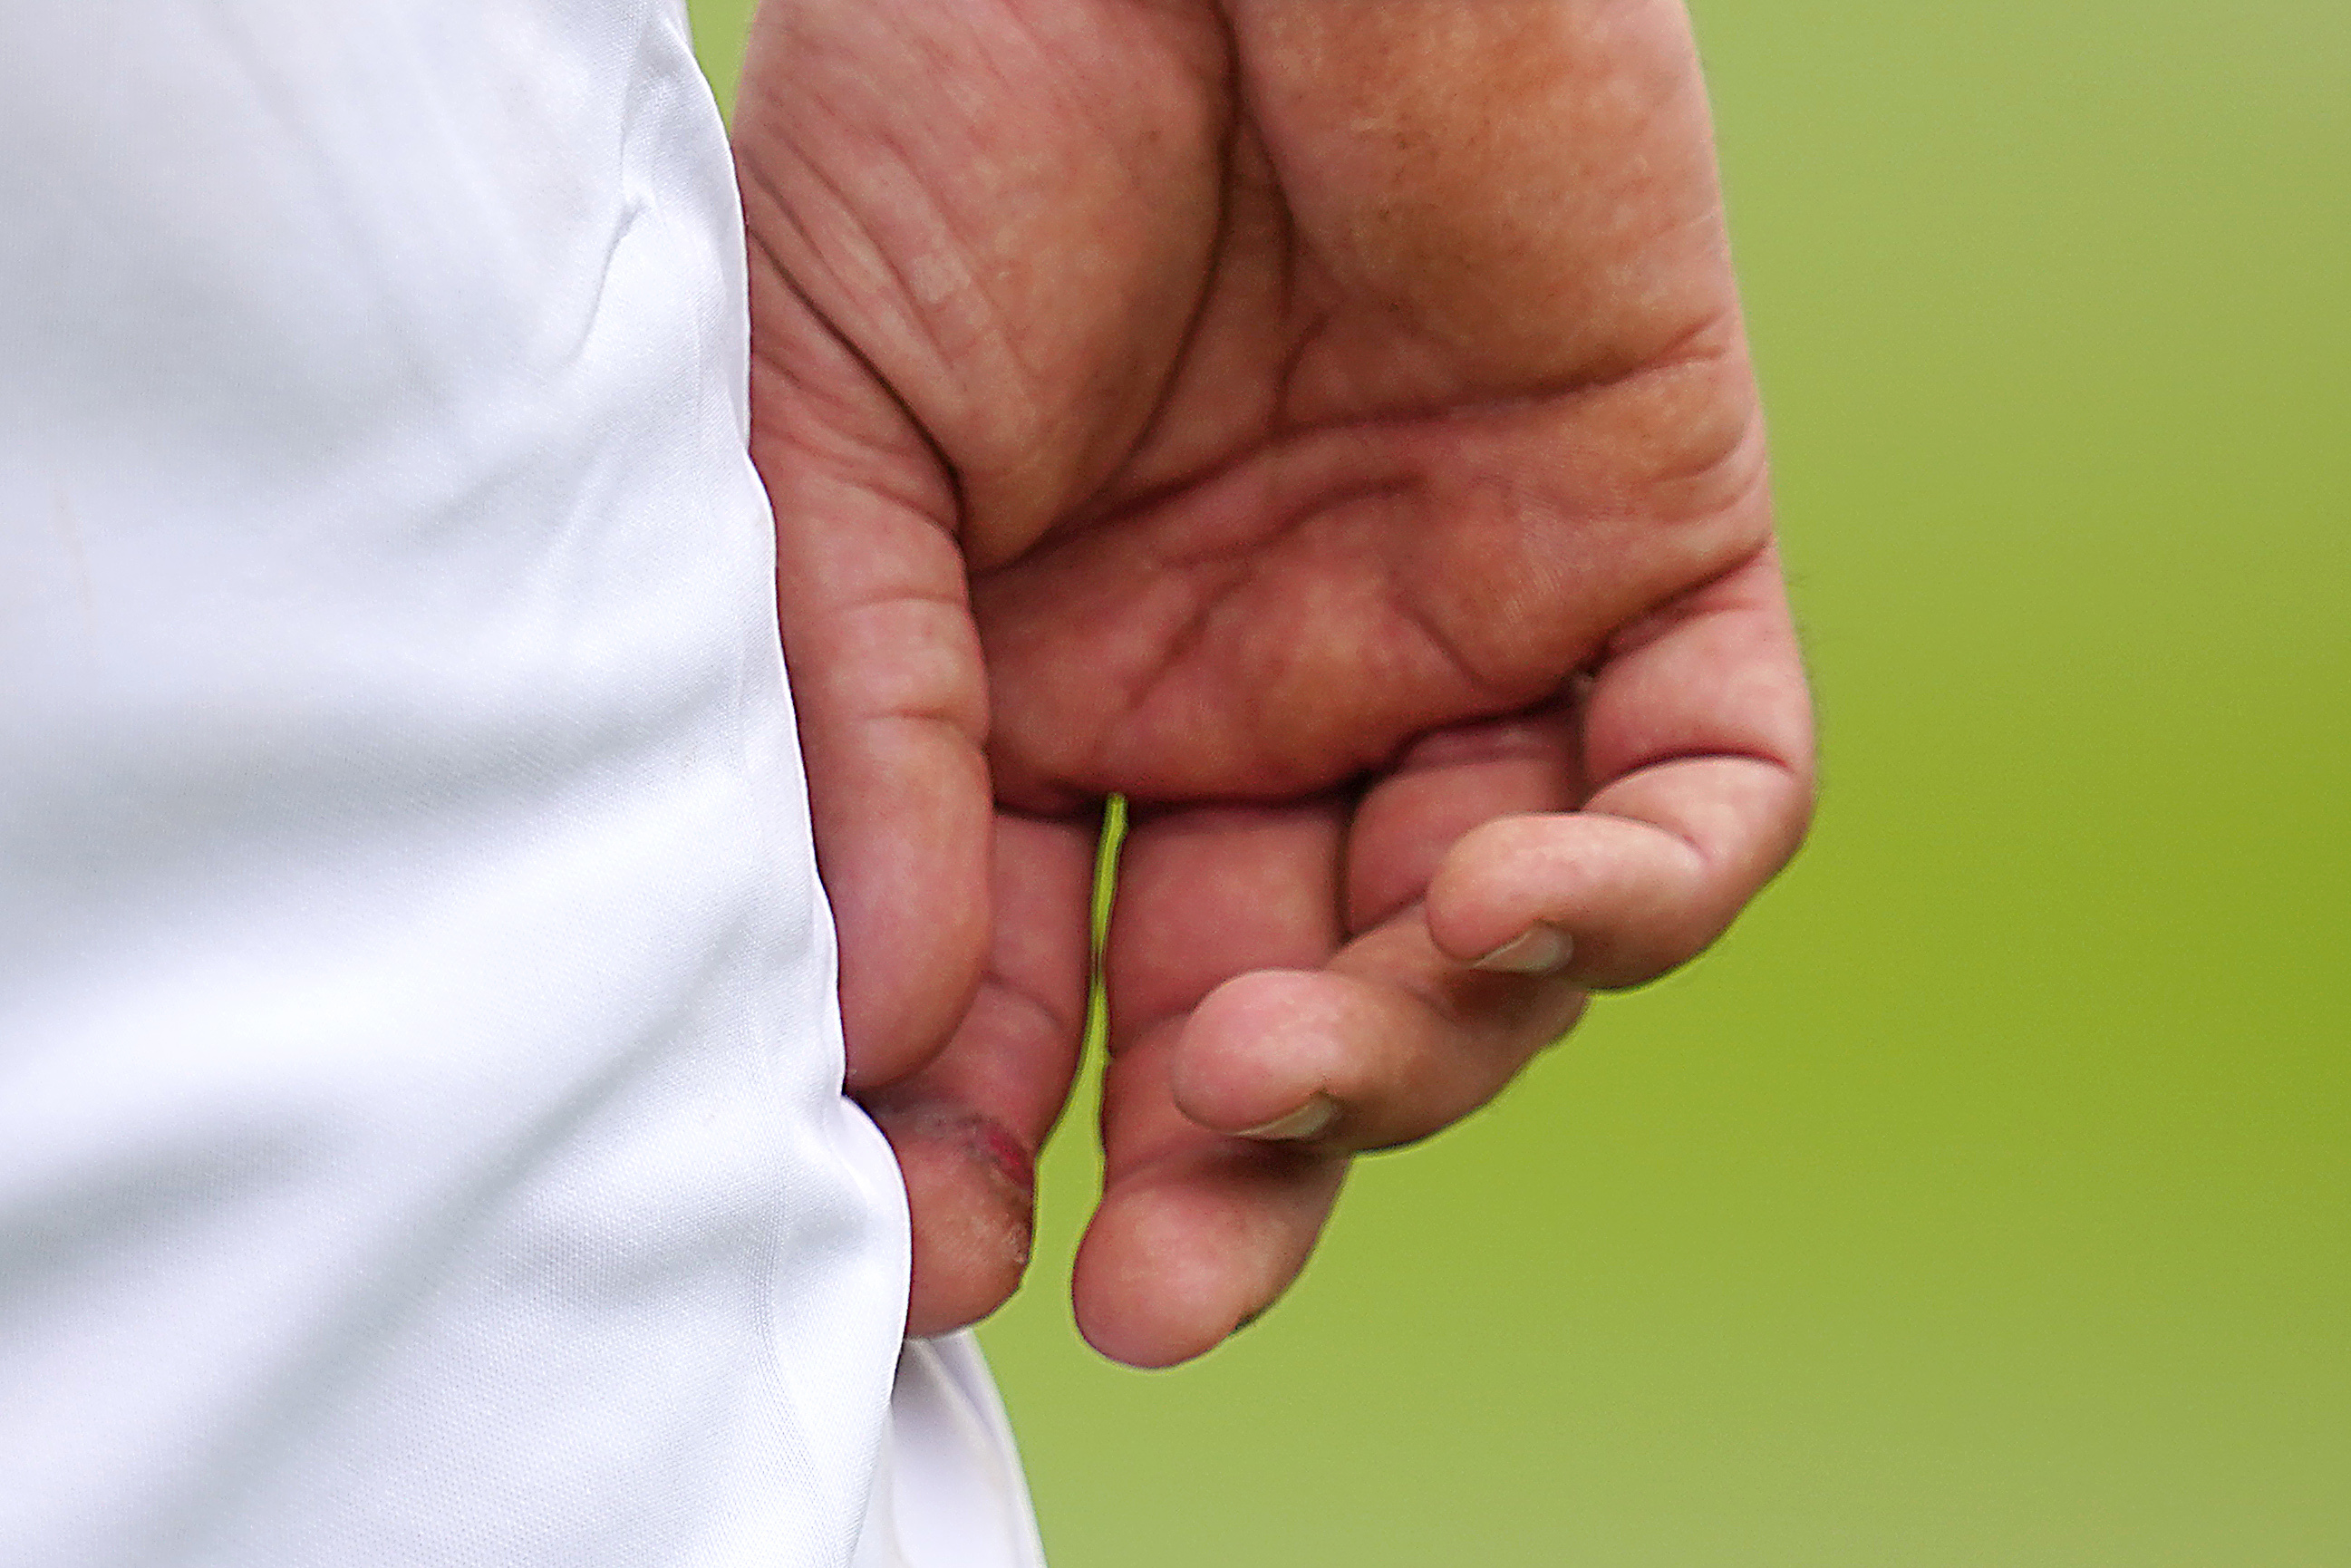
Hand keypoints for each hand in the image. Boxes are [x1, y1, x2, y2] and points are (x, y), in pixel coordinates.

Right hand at [734, 0, 1813, 1365]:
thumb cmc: (963, 100)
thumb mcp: (836, 441)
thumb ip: (877, 730)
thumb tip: (882, 1042)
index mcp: (1055, 685)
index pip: (1047, 979)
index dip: (1005, 1126)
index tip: (954, 1240)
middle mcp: (1260, 687)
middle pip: (1283, 1010)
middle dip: (1230, 1171)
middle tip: (1157, 1283)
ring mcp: (1457, 625)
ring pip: (1490, 950)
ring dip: (1410, 1054)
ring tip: (1282, 1060)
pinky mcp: (1647, 532)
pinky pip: (1710, 788)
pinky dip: (1640, 888)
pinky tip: (1516, 901)